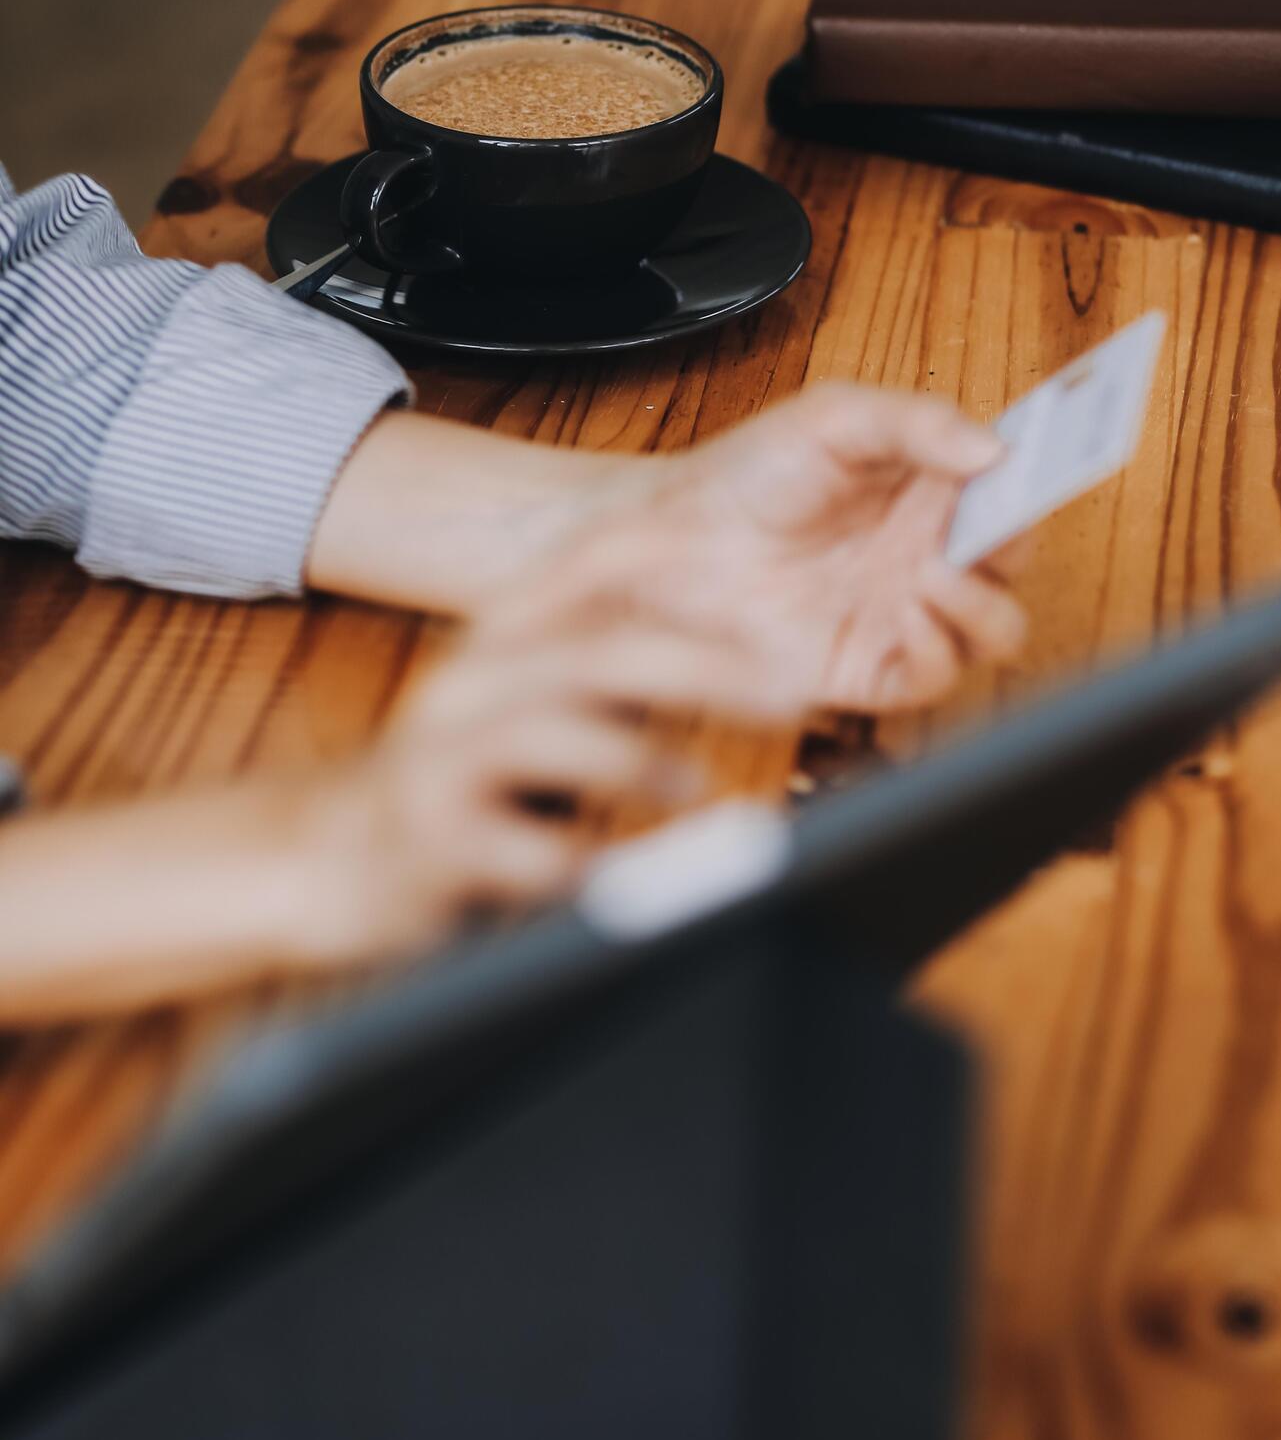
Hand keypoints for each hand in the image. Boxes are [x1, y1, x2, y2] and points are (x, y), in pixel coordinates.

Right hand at [301, 611, 802, 967]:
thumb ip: (617, 677)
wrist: (332, 857)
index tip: (768, 570)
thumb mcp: (537, 705)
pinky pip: (504, 848)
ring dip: (630, 755)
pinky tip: (619, 878)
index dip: (678, 561)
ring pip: (540, 732)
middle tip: (788, 695)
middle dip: (700, 667)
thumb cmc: (470, 782)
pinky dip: (568, 861)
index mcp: (507, 638)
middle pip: (594, 651)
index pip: (592, 571)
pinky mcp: (426, 840)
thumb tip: (756, 662)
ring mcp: (441, 759)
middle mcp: (472, 682)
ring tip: (695, 786)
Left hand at [521, 384, 1028, 714]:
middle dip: (1015, 543)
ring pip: (995, 630)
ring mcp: (902, 612)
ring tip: (936, 573)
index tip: (1064, 458)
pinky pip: (932, 678)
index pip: (1015, 489)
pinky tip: (910, 616)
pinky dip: (937, 654)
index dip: (1045, 477)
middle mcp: (928, 554)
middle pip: (1014, 562)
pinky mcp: (868, 667)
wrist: (673, 539)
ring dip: (984, 605)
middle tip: (989, 525)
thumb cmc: (748, 474)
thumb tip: (998, 450)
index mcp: (932, 490)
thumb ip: (918, 424)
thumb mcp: (835, 419)